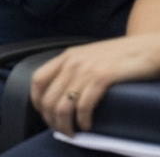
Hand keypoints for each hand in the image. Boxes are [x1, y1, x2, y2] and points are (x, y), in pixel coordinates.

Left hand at [31, 33, 159, 134]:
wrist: (144, 48)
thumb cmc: (119, 56)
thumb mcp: (89, 57)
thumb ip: (75, 69)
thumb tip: (65, 93)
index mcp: (66, 56)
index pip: (38, 79)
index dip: (37, 100)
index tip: (44, 114)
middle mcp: (71, 62)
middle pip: (49, 97)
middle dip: (51, 119)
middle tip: (61, 130)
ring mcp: (85, 69)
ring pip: (63, 104)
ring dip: (65, 124)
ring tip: (72, 133)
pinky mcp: (102, 77)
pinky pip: (84, 105)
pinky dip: (83, 120)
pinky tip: (87, 126)